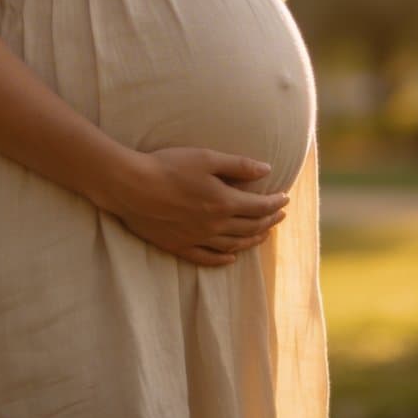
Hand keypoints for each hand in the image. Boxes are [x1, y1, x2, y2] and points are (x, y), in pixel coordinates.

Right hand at [104, 147, 290, 266]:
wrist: (131, 186)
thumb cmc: (168, 166)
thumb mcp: (206, 158)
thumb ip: (238, 165)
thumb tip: (267, 170)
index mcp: (224, 202)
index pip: (259, 207)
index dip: (275, 202)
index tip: (285, 197)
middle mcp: (215, 225)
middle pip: (250, 227)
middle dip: (269, 220)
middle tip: (280, 214)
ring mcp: (197, 239)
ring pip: (234, 245)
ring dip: (253, 239)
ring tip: (264, 234)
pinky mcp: (179, 246)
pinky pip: (208, 258)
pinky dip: (223, 259)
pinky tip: (231, 257)